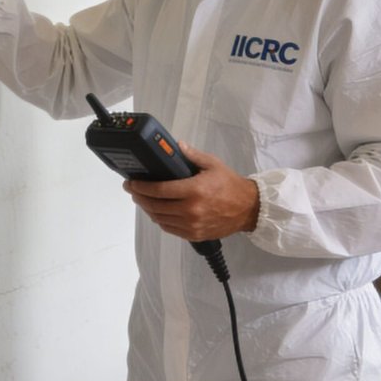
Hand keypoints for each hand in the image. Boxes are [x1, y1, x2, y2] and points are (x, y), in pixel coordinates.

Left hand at [123, 142, 260, 240]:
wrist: (248, 209)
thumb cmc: (230, 185)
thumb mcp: (213, 164)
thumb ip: (192, 155)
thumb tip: (176, 145)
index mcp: (194, 190)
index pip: (159, 190)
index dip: (141, 187)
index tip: (131, 183)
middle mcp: (191, 210)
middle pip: (155, 206)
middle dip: (139, 197)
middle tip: (133, 190)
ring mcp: (192, 225)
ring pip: (159, 219)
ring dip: (147, 209)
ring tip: (143, 200)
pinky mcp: (194, 235)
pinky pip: (169, 229)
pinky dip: (159, 220)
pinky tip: (157, 211)